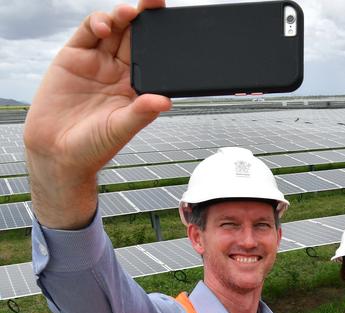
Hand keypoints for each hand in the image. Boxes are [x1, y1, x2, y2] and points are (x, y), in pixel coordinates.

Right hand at [25, 0, 171, 227]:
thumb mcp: (120, 130)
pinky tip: (105, 25)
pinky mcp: (73, 57)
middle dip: (147, 18)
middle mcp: (119, 72)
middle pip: (136, 37)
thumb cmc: (93, 147)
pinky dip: (98, 23)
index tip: (176, 26)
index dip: (164, 41)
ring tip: (131, 12)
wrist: (56, 153)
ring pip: (114, 29)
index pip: (155, 58)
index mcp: (137, 87)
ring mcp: (97, 62)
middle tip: (157, 1)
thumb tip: (165, 101)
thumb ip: (141, 113)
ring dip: (123, 16)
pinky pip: (88, 32)